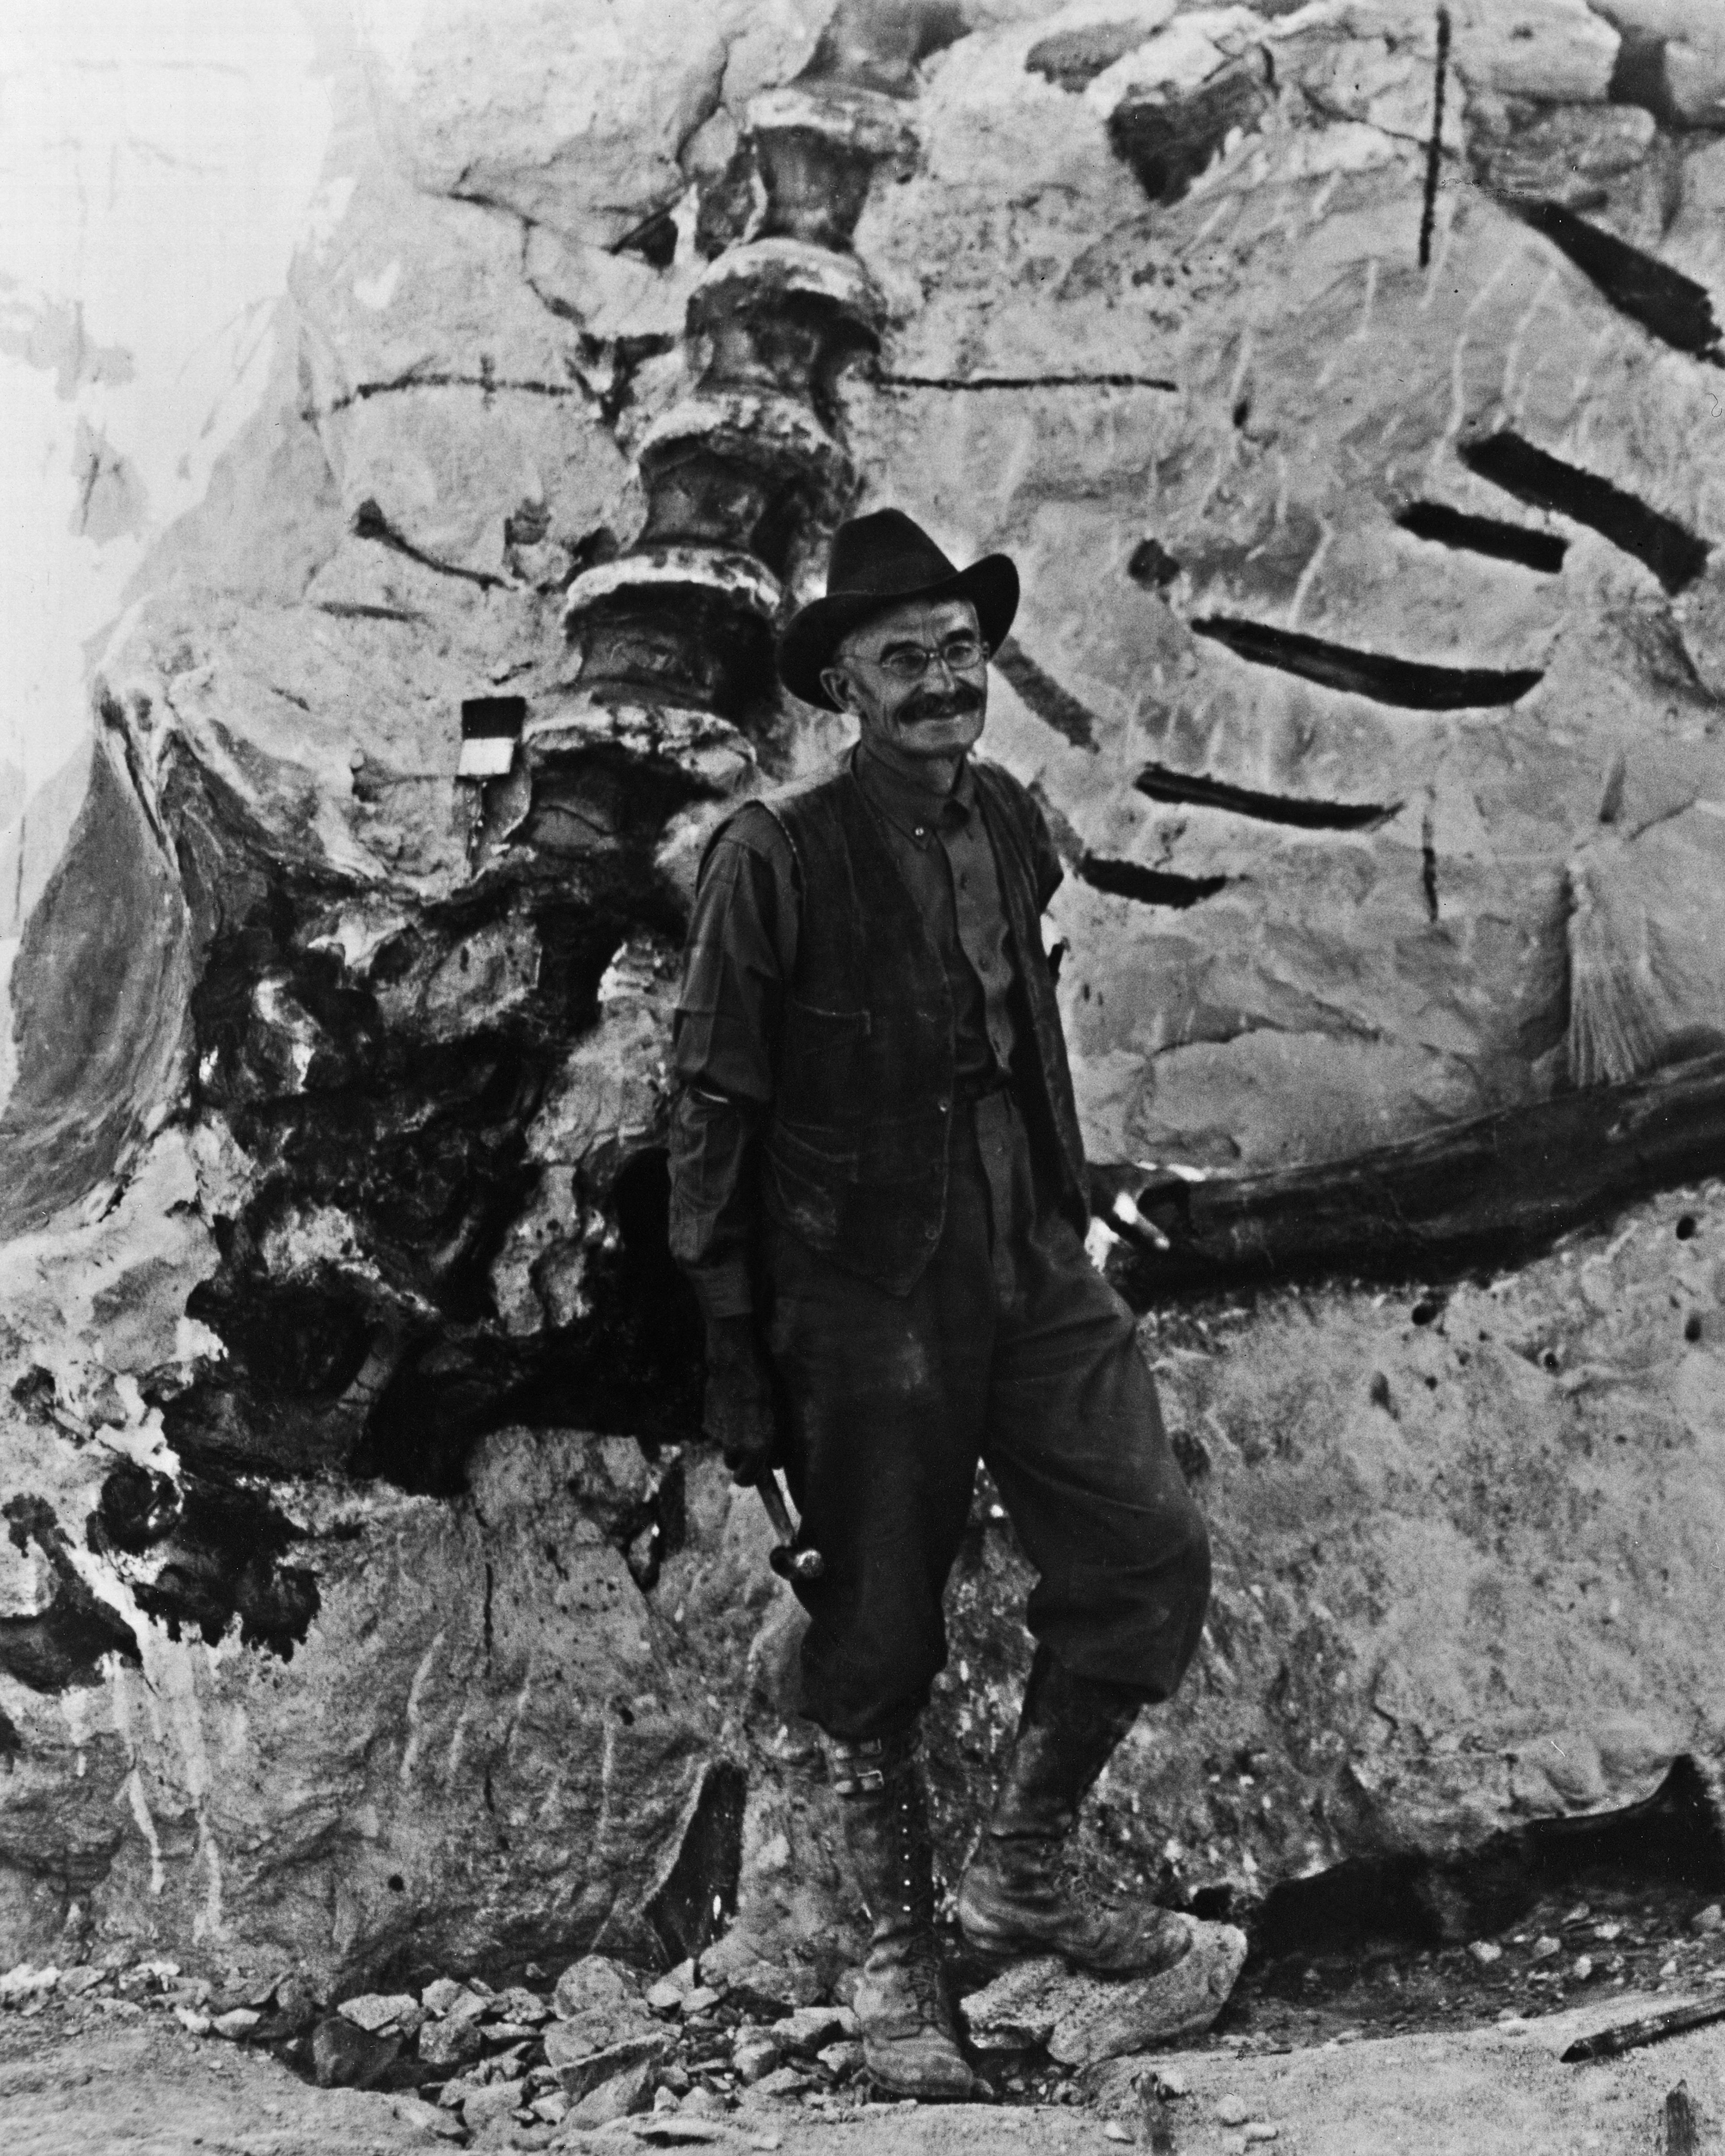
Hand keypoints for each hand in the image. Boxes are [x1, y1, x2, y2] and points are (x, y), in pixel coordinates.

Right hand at [702, 1316, 777, 1487]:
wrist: (735, 1368)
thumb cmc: (763, 1391)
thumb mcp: (776, 1419)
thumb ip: (776, 1447)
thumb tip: (775, 1465)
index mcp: (755, 1449)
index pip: (745, 1481)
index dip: (750, 1476)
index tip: (755, 1470)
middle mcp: (734, 1447)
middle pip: (732, 1463)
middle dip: (741, 1456)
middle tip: (751, 1438)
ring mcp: (718, 1435)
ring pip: (724, 1446)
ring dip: (732, 1439)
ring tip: (742, 1419)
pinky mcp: (707, 1422)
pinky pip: (716, 1430)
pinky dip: (723, 1424)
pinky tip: (731, 1408)